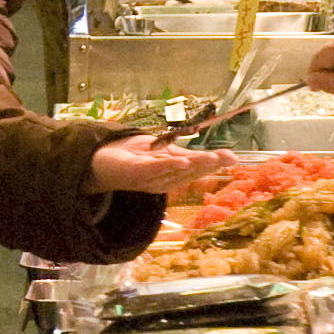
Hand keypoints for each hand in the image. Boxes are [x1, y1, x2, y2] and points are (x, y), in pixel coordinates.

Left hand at [88, 136, 235, 195]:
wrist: (100, 161)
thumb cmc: (133, 156)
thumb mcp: (161, 152)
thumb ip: (182, 154)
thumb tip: (211, 155)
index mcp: (171, 175)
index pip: (196, 169)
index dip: (215, 164)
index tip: (233, 158)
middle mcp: (164, 181)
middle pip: (189, 172)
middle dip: (208, 165)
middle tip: (227, 157)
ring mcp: (150, 178)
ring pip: (175, 170)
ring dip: (193, 164)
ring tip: (211, 157)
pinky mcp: (135, 172)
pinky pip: (154, 169)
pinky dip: (168, 165)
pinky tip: (181, 161)